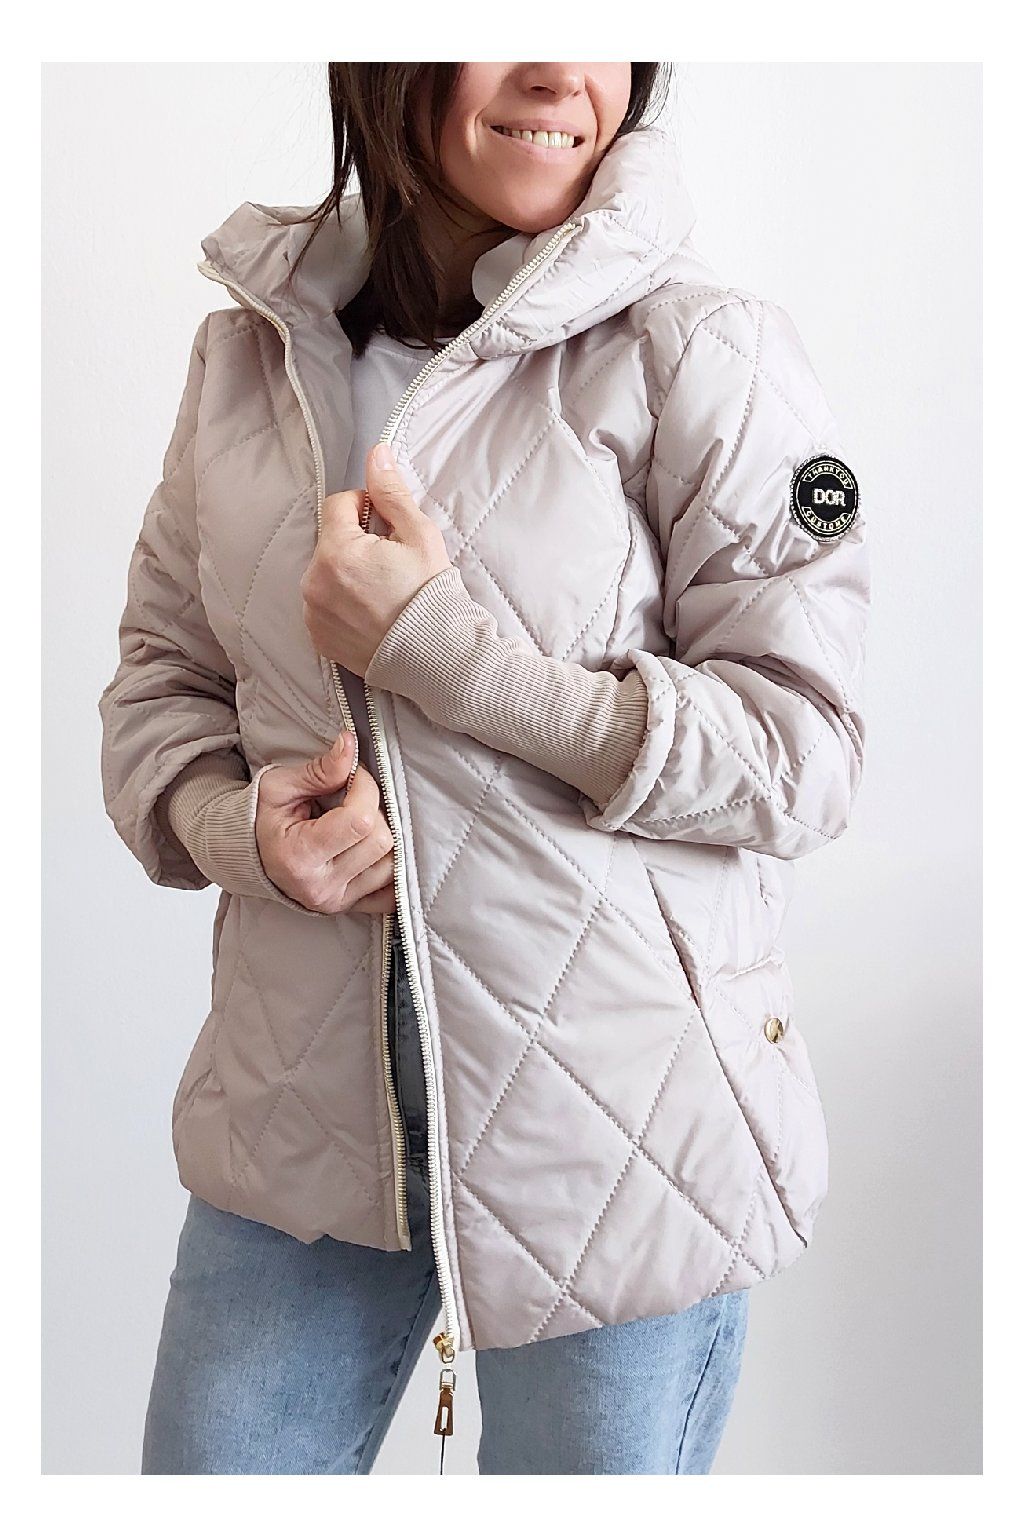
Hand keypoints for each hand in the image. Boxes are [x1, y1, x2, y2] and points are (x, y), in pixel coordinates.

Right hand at [255, 731, 395, 914]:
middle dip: (375, 809)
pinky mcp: (349, 906)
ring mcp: (337, 900)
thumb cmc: (262, 819)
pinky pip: (390, 894)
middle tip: (355, 797)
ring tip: (359, 822)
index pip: (359, 821)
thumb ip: (320, 769)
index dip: (365, 788)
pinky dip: (390, 869)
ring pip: (391, 864)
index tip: (354, 775)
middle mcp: (320, 886)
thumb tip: (350, 745)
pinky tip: (374, 849)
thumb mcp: (280, 786)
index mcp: (298, 856)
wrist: (249, 854)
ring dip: (383, 835)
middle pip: (380, 842)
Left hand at [300, 441, 450, 676]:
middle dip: (356, 542)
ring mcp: (314, 613)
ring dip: (346, 572)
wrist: (436, 658)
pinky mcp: (318, 637)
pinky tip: (371, 612)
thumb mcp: (419, 536)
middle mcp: (315, 581)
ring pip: (325, 572)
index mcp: (337, 551)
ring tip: (382, 591)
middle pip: (330, 540)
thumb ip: (391, 493)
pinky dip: (341, 603)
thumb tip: (377, 453)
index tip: (387, 527)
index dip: (365, 507)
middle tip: (390, 563)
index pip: (337, 504)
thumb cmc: (431, 596)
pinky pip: (323, 605)